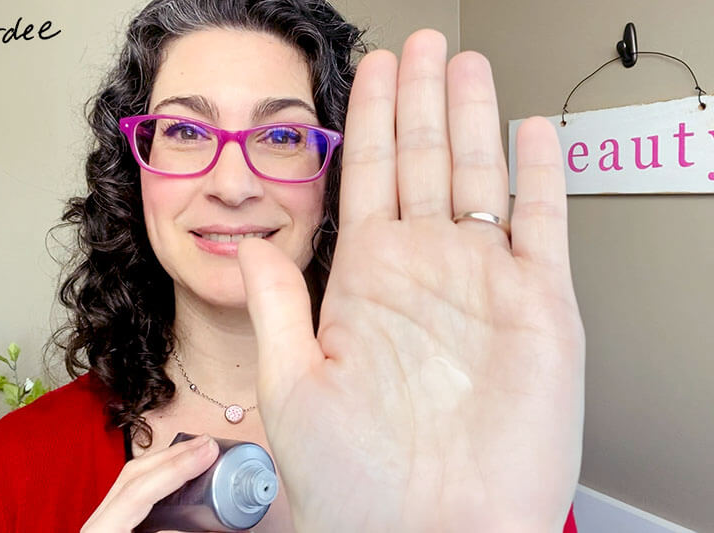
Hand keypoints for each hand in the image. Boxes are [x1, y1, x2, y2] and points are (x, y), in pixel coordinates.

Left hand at [81, 434, 218, 532]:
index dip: (176, 469)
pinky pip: (134, 489)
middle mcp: (97, 523)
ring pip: (133, 477)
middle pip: (134, 474)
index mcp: (102, 532)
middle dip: (175, 455)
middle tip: (209, 443)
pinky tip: (178, 470)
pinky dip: (159, 474)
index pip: (138, 491)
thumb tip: (218, 524)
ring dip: (169, 459)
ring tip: (199, 449)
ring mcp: (101, 521)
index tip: (208, 452)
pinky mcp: (111, 523)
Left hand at [238, 30, 583, 531]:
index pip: (368, 177)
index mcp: (366, 283)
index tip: (371, 70)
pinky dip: (541, 175)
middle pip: (422, 160)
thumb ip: (279, 304)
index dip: (369, 119)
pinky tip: (531, 132)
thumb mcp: (293, 385)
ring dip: (473, 116)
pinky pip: (543, 222)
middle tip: (422, 43)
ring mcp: (483, 282)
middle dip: (421, 97)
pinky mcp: (540, 306)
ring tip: (466, 64)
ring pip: (478, 175)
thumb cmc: (358, 481)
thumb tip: (248, 241)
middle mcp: (425, 273)